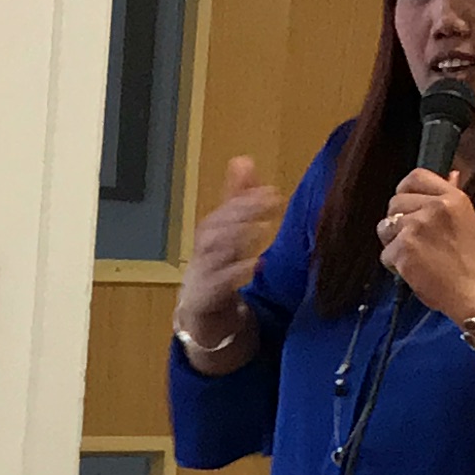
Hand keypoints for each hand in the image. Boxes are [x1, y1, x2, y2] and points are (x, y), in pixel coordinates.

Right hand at [173, 155, 285, 355]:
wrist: (201, 315)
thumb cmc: (217, 267)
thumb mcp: (229, 233)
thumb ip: (236, 199)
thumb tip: (243, 160)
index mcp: (210, 233)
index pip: (225, 211)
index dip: (246, 198)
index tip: (272, 191)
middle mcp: (203, 250)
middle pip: (218, 226)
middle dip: (242, 213)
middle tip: (271, 203)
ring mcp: (202, 273)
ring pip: (215, 251)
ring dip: (238, 238)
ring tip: (263, 229)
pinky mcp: (205, 297)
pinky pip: (218, 283)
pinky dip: (236, 272)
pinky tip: (256, 264)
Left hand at [378, 165, 474, 321]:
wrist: (471, 292)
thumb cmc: (471, 260)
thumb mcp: (471, 220)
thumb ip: (454, 196)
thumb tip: (451, 174)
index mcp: (452, 198)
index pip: (416, 177)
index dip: (405, 190)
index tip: (405, 203)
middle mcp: (434, 208)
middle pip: (395, 202)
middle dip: (397, 220)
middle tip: (411, 238)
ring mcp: (416, 228)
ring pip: (385, 226)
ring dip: (392, 242)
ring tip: (412, 254)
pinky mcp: (404, 249)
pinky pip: (385, 252)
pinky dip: (393, 264)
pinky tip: (410, 269)